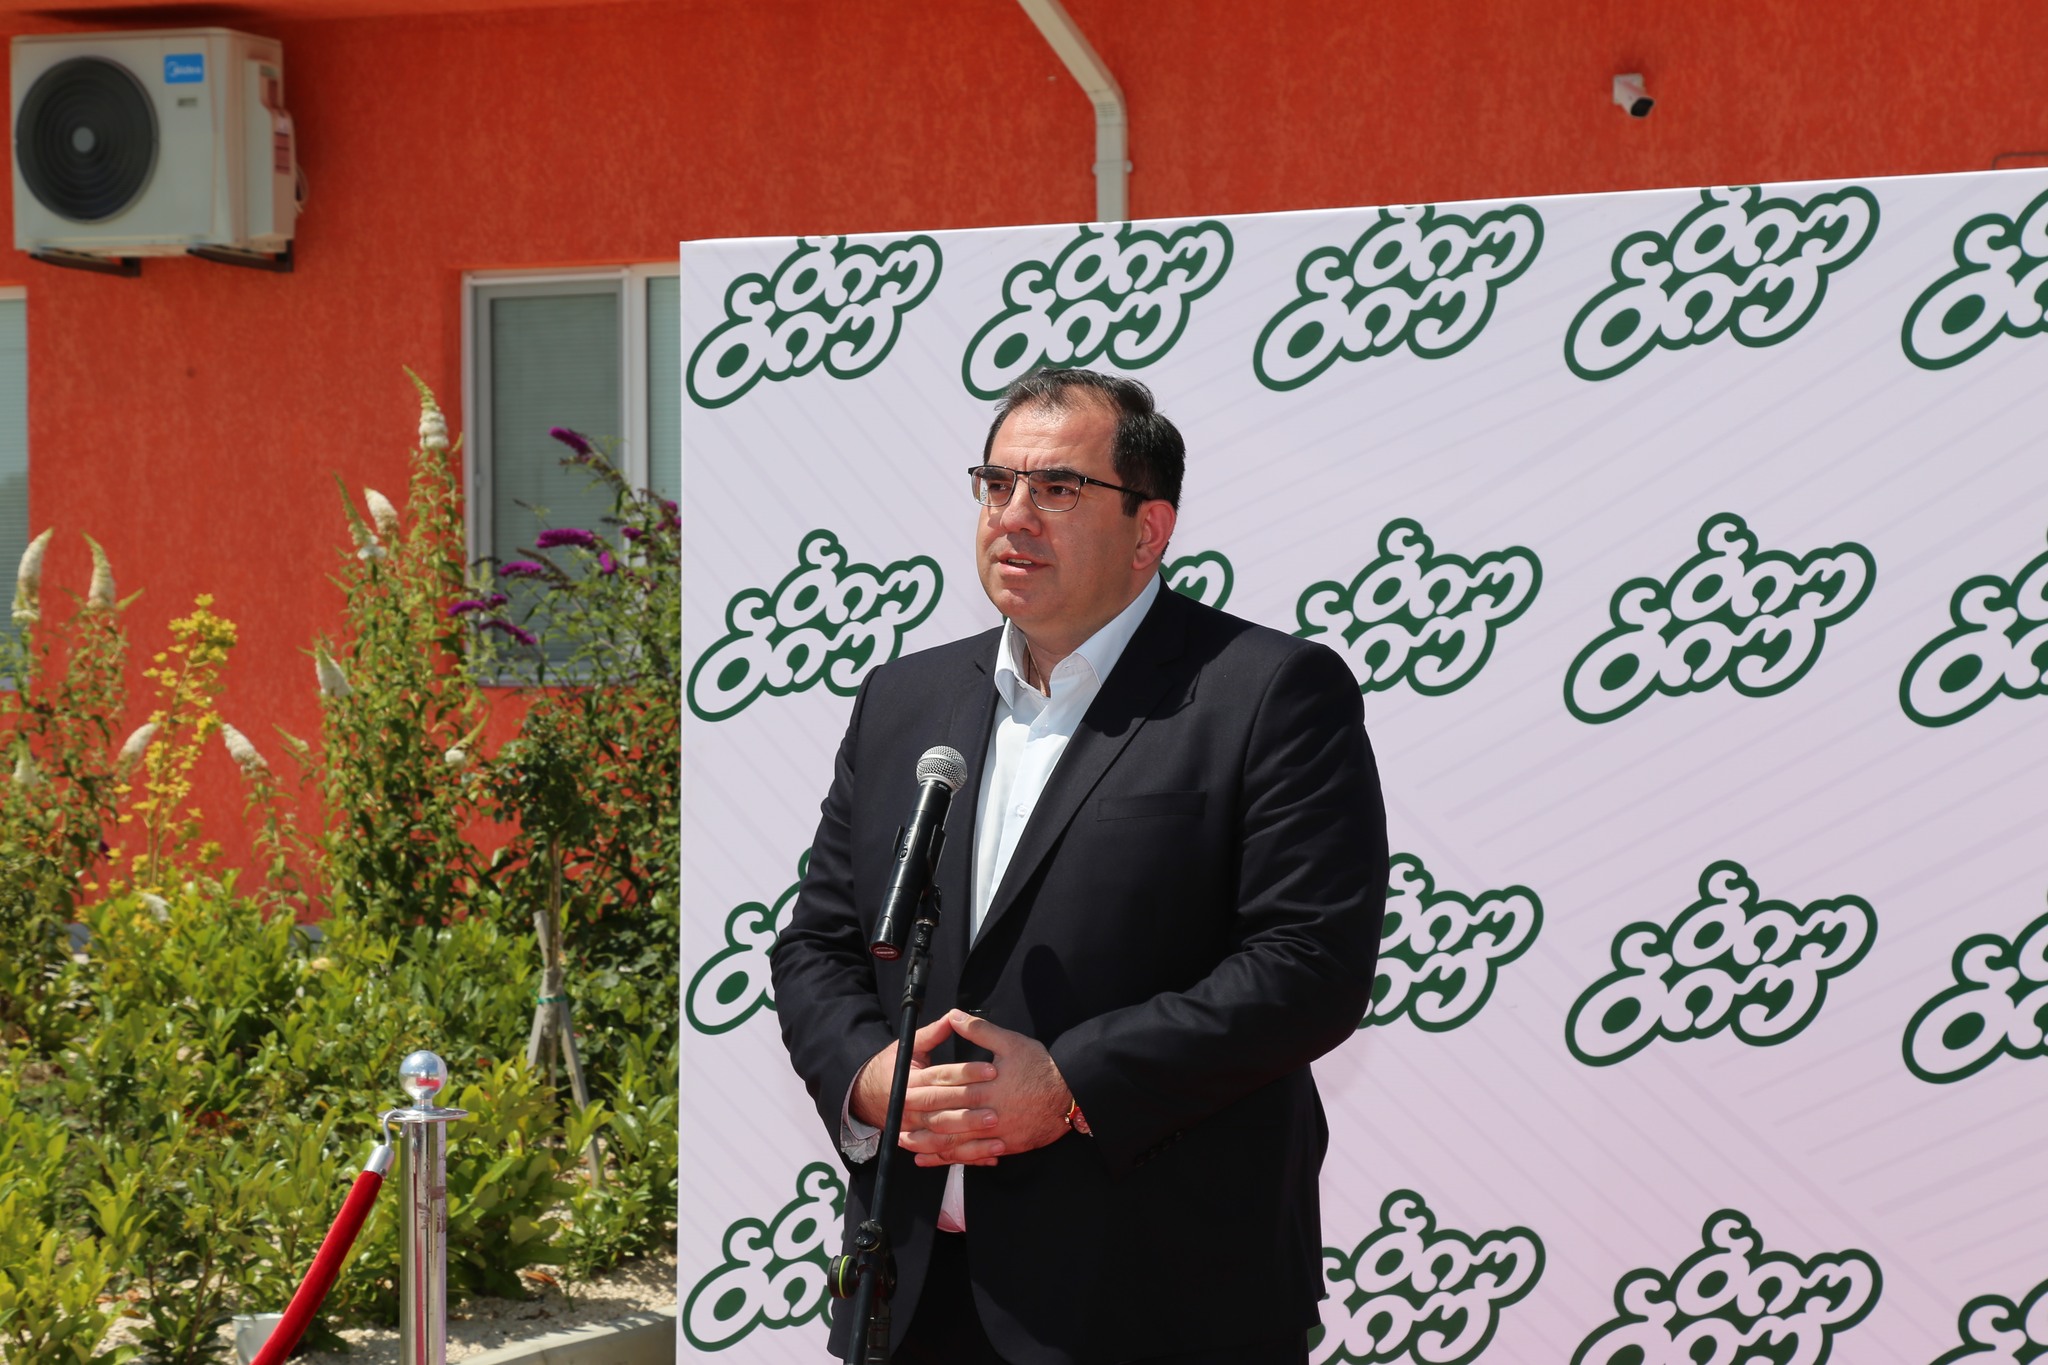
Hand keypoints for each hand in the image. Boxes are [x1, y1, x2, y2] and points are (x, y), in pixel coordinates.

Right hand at [850, 1015, 1003, 1165]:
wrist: (865, 1096)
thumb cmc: (891, 1068)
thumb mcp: (907, 1048)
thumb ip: (932, 1034)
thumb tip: (954, 1016)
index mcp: (909, 1080)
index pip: (941, 1076)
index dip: (966, 1073)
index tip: (992, 1070)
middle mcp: (910, 1106)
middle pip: (942, 1108)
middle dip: (970, 1108)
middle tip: (997, 1108)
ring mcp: (913, 1128)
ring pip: (943, 1134)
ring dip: (971, 1137)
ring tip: (997, 1133)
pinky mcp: (919, 1143)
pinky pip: (944, 1153)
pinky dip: (967, 1157)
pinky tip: (990, 1155)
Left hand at [898, 1010, 1072, 1167]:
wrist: (1072, 1095)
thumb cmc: (1042, 1067)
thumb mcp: (1011, 1043)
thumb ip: (980, 1031)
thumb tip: (954, 1015)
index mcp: (986, 1086)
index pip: (949, 1091)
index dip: (924, 1094)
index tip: (902, 1095)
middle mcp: (989, 1113)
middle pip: (947, 1122)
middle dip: (920, 1125)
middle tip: (897, 1128)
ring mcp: (998, 1134)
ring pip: (959, 1144)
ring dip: (932, 1147)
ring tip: (911, 1147)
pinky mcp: (1008, 1146)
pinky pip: (976, 1156)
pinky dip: (956, 1160)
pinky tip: (942, 1161)